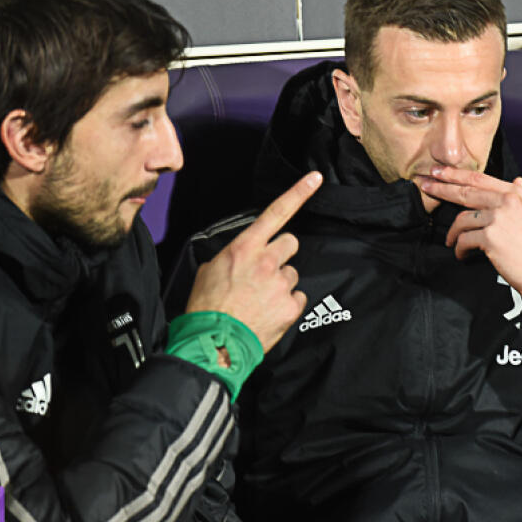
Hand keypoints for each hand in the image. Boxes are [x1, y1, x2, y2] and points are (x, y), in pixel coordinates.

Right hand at [184, 171, 320, 351]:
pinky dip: (286, 305)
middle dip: (281, 253)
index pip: (276, 212)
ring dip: (281, 283)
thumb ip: (232, 257)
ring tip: (260, 299)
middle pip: (291, 243)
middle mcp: (267, 261)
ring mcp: (281, 284)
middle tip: (265, 271)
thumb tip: (240, 258)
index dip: (298, 192)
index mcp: (244, 248)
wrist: (214, 343)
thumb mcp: (209, 270)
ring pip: (292, 273)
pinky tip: (269, 313)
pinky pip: (297, 298)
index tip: (315, 178)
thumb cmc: (206, 308)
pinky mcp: (291, 306)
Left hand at [418, 167, 521, 303]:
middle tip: (425, 186)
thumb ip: (518, 197)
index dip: (455, 174)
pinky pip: (464, 240)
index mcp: (515, 194)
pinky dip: (459, 249)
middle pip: (466, 191)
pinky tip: (462, 254)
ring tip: (452, 242)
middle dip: (442, 188)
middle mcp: (507, 201)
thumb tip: (516, 180)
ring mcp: (499, 218)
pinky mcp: (491, 237)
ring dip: (453, 233)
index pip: (479, 178)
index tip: (438, 172)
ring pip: (462, 219)